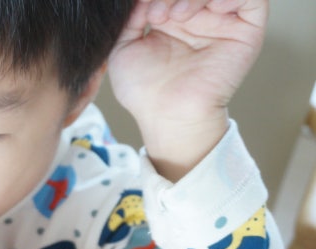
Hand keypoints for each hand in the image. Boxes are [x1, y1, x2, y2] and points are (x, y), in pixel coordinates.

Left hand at [108, 0, 267, 179]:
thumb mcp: (123, 48)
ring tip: (176, 16)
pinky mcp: (247, 30)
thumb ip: (130, 17)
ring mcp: (222, 21)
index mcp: (170, 16)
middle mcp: (197, 15)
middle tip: (157, 14)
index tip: (144, 10)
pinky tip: (213, 8)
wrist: (165, 116)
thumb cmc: (143, 91)